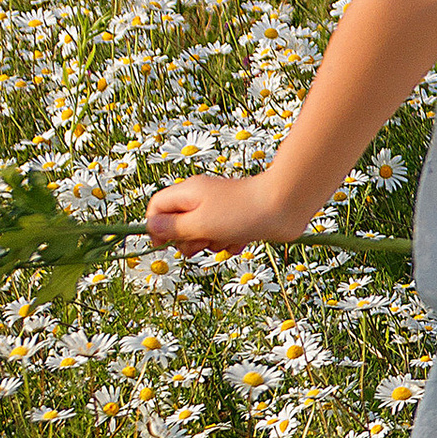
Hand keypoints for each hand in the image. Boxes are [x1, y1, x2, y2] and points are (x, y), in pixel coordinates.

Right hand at [144, 173, 304, 254]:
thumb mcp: (200, 223)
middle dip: (189, 240)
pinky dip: (231, 242)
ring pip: (203, 234)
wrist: (285, 205)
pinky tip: (244, 239)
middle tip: (203, 241)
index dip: (156, 227)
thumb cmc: (241, 212)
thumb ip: (173, 227)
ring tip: (228, 237)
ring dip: (213, 243)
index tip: (164, 245)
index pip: (157, 207)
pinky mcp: (238, 220)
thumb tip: (151, 228)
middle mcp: (202, 198)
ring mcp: (221, 209)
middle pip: (179, 224)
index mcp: (188, 193)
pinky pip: (224, 237)